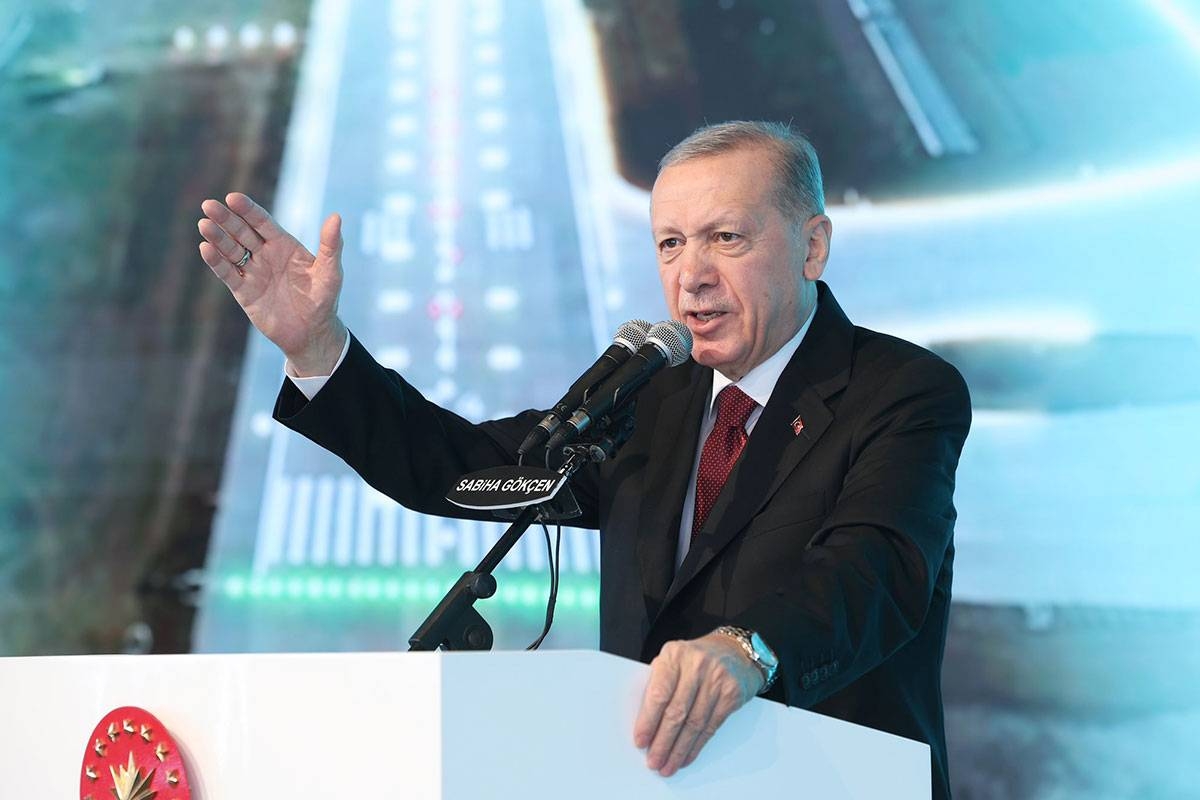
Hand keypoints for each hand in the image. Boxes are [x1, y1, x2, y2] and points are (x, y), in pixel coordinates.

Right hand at [198, 192, 346, 374]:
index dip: (248, 210)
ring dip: (217, 238)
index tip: (233, 198)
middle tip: (209, 205)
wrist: (312, 333)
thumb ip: (330, 245)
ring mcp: (253, 272)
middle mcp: (266, 255)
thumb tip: (336, 217)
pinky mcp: (244, 291)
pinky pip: (227, 274)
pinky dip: (216, 262)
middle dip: (226, 219)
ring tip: (204, 224)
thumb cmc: (324, 300)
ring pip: (231, 250)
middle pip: (242, 232)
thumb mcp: (330, 272)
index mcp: (284, 245)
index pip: (263, 222)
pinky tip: (206, 249)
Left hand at [633, 631, 764, 776]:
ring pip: (694, 724)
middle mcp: (696, 666)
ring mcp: (717, 680)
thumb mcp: (673, 661)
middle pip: (677, 712)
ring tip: (668, 765)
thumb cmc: (694, 659)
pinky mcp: (732, 694)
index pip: (659, 693)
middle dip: (663, 742)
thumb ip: (658, 685)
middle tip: (654, 761)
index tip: (640, 741)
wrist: (734, 651)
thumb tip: (644, 725)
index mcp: (675, 655)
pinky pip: (711, 726)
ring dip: (679, 750)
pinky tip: (686, 757)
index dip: (649, 721)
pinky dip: (697, 746)